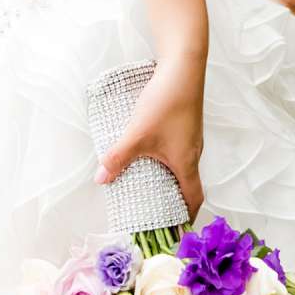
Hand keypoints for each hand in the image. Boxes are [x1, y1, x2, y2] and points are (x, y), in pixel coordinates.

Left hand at [94, 56, 206, 222]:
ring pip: (183, 165)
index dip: (186, 216)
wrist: (184, 66)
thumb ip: (117, 158)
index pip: (193, 198)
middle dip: (173, 200)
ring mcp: (191, 137)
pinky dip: (167, 160)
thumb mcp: (137, 133)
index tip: (176, 228)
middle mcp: (193, 152)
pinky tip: (149, 152)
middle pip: (188, 184)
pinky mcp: (186, 123)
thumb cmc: (166, 102)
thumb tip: (100, 180)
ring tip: (148, 184)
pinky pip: (179, 150)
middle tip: (155, 210)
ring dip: (169, 178)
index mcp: (186, 162)